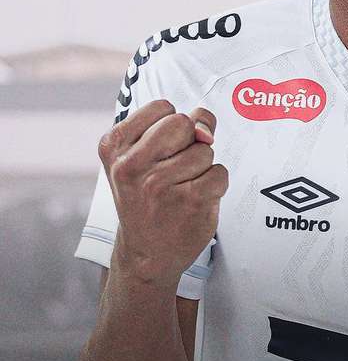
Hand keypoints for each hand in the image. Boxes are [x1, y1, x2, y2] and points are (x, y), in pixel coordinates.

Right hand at [98, 99, 228, 287]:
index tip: (160, 151)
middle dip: (189, 142)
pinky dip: (215, 185)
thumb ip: (177, 127)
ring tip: (181, 188)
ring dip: (202, 168)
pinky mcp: (189, 201)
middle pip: (183, 123)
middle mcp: (131, 165)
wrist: (146, 253)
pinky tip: (194, 201)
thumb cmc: (148, 196)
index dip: (172, 127)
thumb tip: (205, 128)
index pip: (163, 107)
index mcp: (114, 146)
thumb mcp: (145, 155)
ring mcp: (160, 184)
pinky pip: (220, 173)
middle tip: (174, 169)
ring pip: (205, 150)